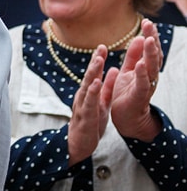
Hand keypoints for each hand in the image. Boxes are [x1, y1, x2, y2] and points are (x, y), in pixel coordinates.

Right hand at [68, 47, 109, 165]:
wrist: (78, 145)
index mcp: (88, 93)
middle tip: (101, 47)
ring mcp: (82, 105)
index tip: (103, 46)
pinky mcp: (85, 116)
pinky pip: (89, 102)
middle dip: (95, 61)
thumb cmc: (90, 124)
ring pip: (88, 86)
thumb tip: (113, 70)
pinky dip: (93, 91)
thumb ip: (107, 87)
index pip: (93, 74)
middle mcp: (83, 96)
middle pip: (89, 76)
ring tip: (99, 60)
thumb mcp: (102, 103)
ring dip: (93, 72)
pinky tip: (97, 83)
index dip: (97, 60)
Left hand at [106, 20, 162, 140]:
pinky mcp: (139, 96)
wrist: (126, 118)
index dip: (150, 35)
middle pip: (153, 55)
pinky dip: (142, 73)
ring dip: (150, 53)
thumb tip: (139, 37)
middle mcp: (149, 76)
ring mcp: (146, 85)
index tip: (147, 21)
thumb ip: (133, 56)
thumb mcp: (129, 70)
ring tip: (148, 40)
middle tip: (150, 25)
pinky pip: (142, 84)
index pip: (149, 49)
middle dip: (152, 39)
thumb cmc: (127, 93)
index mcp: (146, 69)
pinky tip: (141, 64)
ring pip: (151, 68)